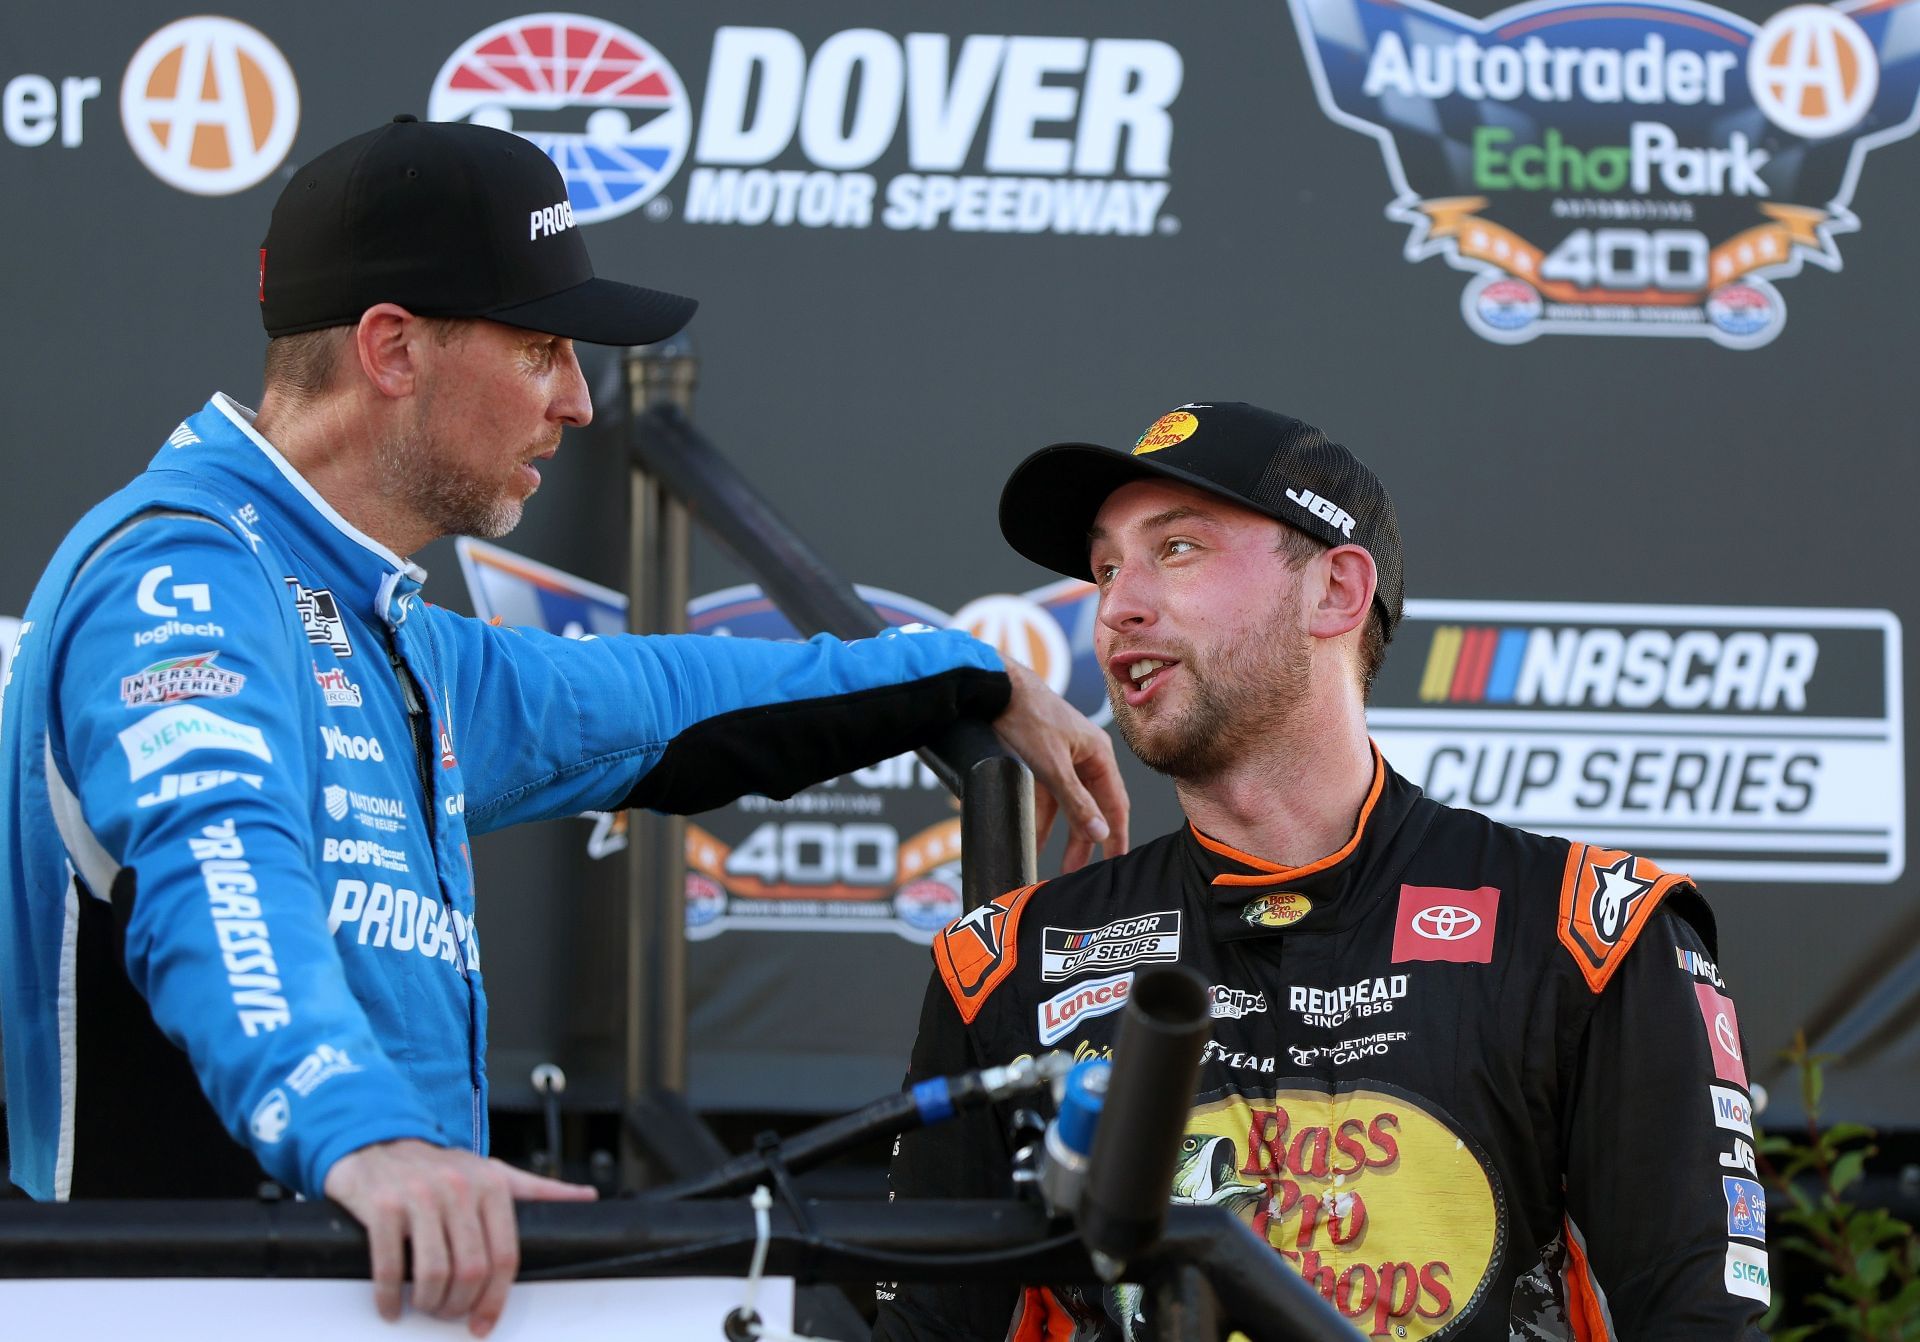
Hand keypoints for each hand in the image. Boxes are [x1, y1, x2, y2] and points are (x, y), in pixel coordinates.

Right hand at [323, 1137, 596, 1336]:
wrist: (378, 1141)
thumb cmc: (440, 1167)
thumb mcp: (493, 1172)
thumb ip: (538, 1190)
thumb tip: (587, 1198)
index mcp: (492, 1185)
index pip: (506, 1256)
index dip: (496, 1299)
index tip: (483, 1322)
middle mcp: (458, 1188)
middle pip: (471, 1270)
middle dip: (459, 1305)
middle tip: (448, 1314)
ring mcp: (419, 1196)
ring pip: (434, 1273)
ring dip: (428, 1303)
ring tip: (423, 1306)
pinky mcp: (382, 1205)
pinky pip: (389, 1266)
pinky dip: (390, 1296)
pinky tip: (392, 1305)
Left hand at [991, 659, 1129, 871]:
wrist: (994, 688)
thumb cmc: (1028, 717)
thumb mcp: (1053, 766)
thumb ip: (1076, 802)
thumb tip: (1100, 832)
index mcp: (1099, 755)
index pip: (1116, 804)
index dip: (1116, 835)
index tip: (1115, 862)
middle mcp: (1085, 757)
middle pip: (1090, 807)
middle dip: (1083, 840)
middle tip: (1076, 871)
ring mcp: (1062, 757)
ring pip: (1065, 803)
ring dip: (1058, 831)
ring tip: (1049, 860)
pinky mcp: (1041, 757)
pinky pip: (1045, 794)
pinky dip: (1040, 815)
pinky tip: (1030, 834)